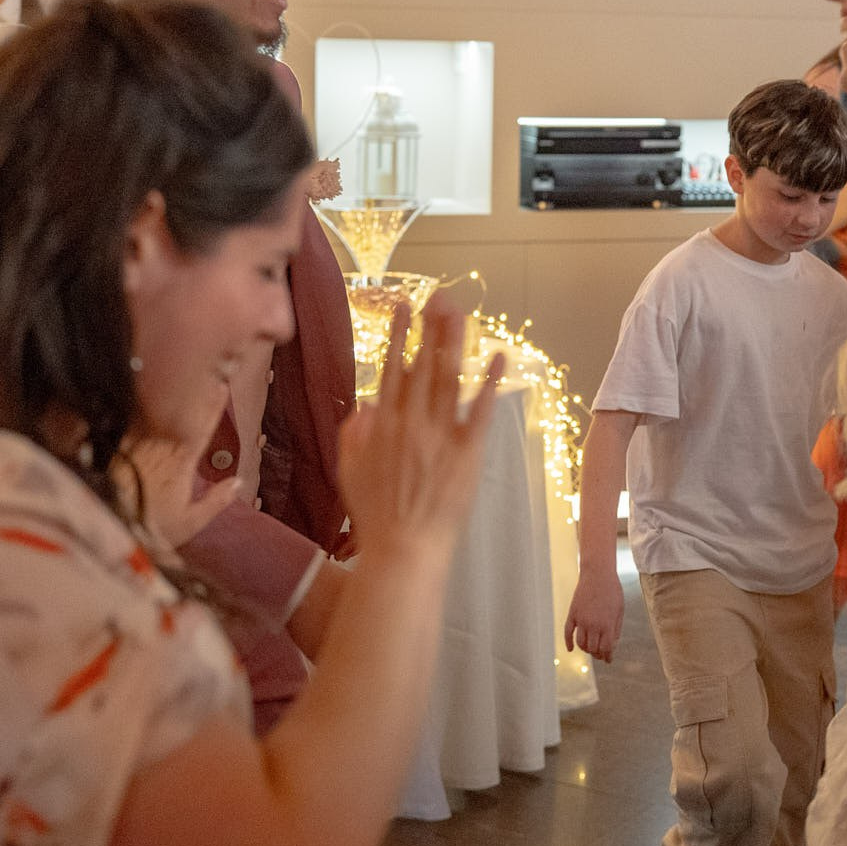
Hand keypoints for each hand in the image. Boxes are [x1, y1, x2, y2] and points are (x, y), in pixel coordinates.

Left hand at [113, 374, 236, 553]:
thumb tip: (238, 482)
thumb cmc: (149, 528)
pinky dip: (139, 407)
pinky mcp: (114, 446)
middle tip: (204, 373)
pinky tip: (140, 396)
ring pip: (157, 412)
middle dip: (194, 393)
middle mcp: (160, 447)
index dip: (213, 407)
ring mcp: (135, 444)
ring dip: (168, 395)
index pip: (201, 428)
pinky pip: (130, 420)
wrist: (103, 524)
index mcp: (181, 463)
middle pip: (180, 414)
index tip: (221, 386)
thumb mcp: (188, 523)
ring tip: (175, 378)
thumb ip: (214, 502)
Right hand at [336, 297, 503, 559]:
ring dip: (456, 342)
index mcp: (383, 425)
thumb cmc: (375, 516)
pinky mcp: (468, 452)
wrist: (404, 550)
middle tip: (440, 295)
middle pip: (424, 364)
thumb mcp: (349, 473)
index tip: (404, 307)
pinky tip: (498, 355)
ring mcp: (441, 435)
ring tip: (461, 311)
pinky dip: (489, 382)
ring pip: (450, 378)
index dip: (399, 335)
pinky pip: (481, 410)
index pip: (393, 368)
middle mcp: (412, 423)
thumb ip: (353, 435)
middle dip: (432, 326)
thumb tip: (364, 405)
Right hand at [563, 563, 624, 662]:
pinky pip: (568, 633)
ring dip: (585, 649)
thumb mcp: (620, 610)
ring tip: (590, 649)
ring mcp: (581, 620)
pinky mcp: (572, 614)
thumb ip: (616, 628)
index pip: (606, 648)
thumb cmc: (612, 590)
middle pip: (593, 649)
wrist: (598, 574)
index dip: (607, 656)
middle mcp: (593, 624)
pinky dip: (568, 643)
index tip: (608, 660)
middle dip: (597, 654)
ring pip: (581, 643)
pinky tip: (570, 649)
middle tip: (600, 655)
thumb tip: (612, 644)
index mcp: (607, 624)